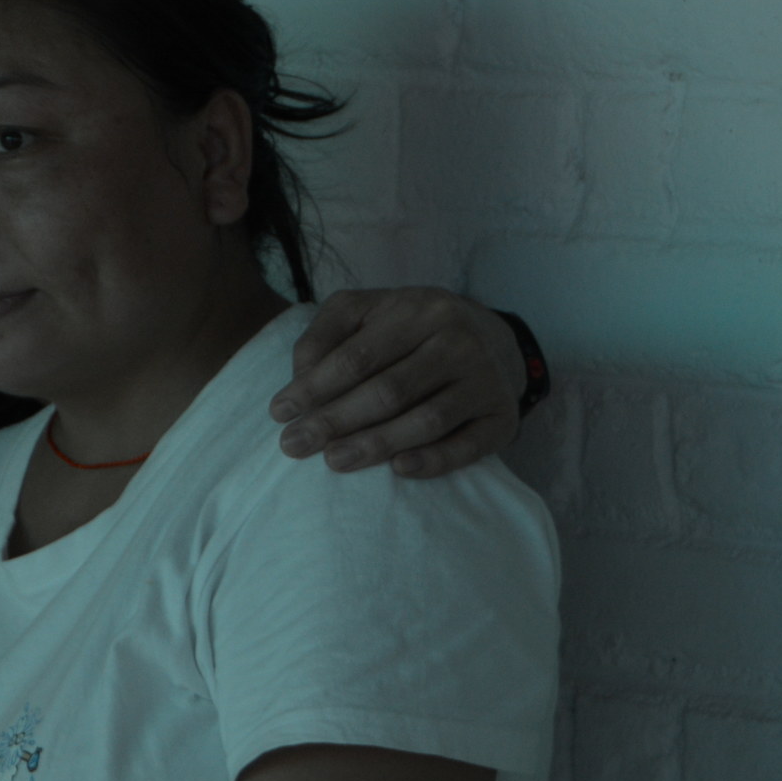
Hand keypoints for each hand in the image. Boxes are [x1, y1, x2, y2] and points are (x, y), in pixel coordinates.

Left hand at [271, 289, 529, 477]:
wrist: (487, 335)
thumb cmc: (407, 325)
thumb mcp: (363, 311)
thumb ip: (324, 336)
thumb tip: (300, 380)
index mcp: (418, 311)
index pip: (356, 357)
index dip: (315, 387)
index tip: (279, 412)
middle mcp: (458, 342)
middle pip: (388, 391)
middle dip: (335, 421)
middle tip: (294, 445)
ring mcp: (485, 381)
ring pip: (426, 421)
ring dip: (376, 445)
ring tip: (333, 461)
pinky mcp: (503, 417)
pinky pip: (469, 446)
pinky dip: (434, 460)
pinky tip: (398, 469)